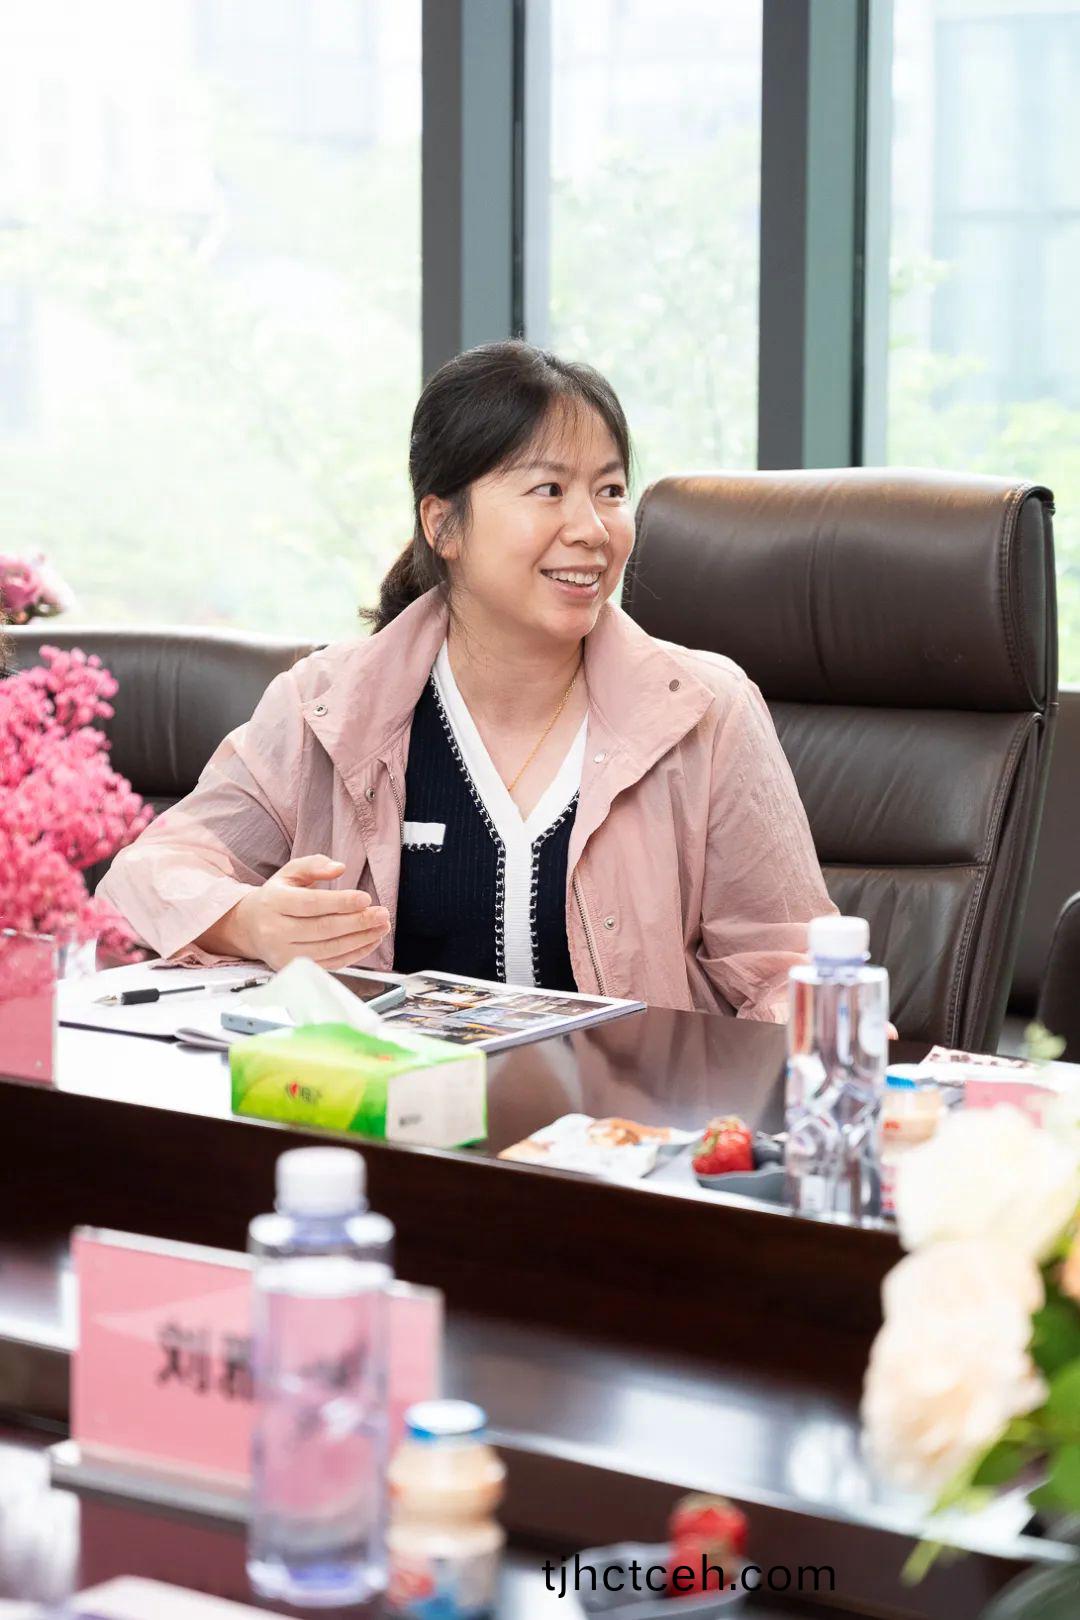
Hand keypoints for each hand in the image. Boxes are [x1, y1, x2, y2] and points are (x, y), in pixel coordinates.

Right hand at [228, 855, 390, 970]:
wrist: (250, 928)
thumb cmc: (277, 897)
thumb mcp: (289, 873)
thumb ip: (313, 865)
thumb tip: (339, 868)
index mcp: (274, 902)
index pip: (311, 904)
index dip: (340, 902)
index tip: (366, 898)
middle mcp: (276, 930)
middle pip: (323, 928)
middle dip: (358, 922)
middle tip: (382, 914)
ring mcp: (284, 953)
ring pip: (329, 948)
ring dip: (361, 939)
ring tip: (382, 927)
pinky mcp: (294, 968)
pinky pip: (330, 963)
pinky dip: (354, 954)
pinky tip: (370, 941)